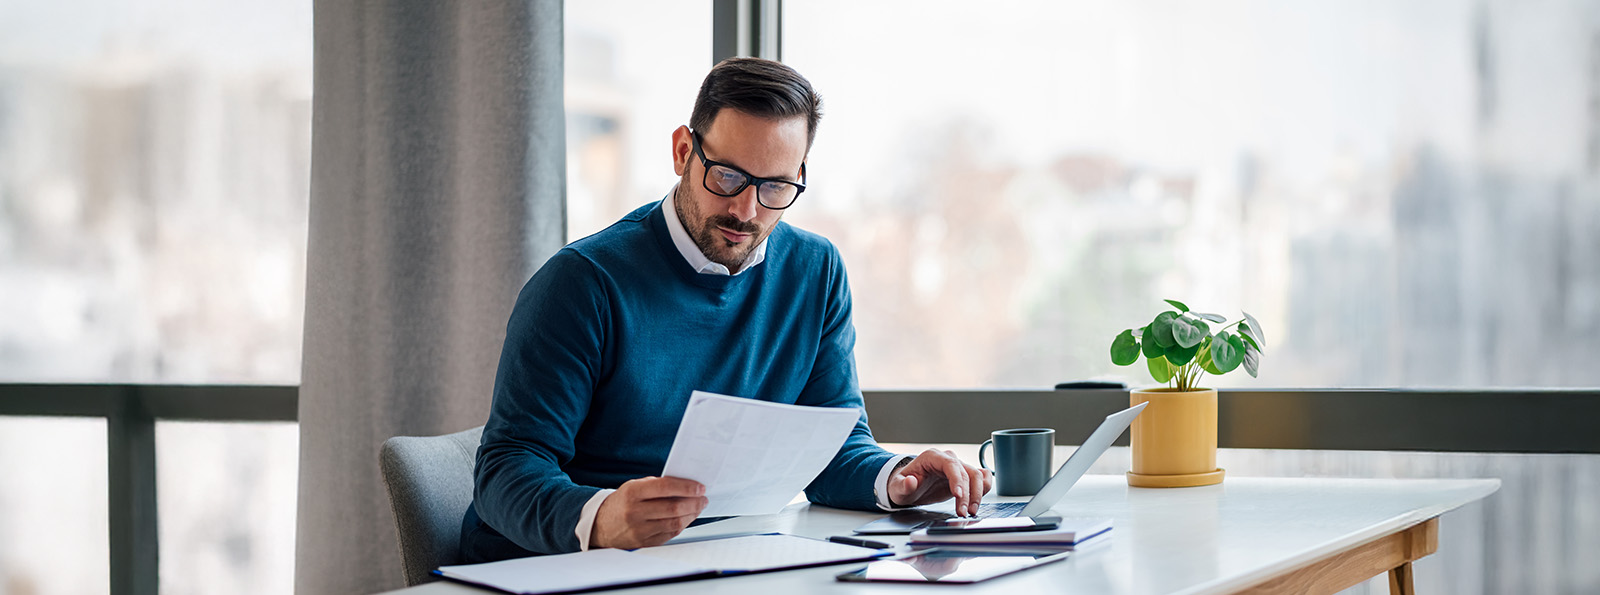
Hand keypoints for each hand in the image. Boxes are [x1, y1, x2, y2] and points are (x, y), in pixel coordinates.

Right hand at [589, 476, 706, 548]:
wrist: (601, 524)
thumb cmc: (622, 502)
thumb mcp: (634, 486)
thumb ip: (657, 485)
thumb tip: (686, 486)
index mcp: (632, 493)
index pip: (665, 488)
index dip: (686, 487)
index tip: (700, 487)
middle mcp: (634, 512)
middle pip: (673, 507)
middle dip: (694, 502)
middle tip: (703, 498)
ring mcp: (639, 530)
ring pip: (674, 523)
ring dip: (691, 514)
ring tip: (698, 507)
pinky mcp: (644, 543)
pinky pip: (670, 534)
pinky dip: (682, 525)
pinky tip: (686, 518)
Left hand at [886, 449, 992, 516]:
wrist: (908, 487)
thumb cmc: (903, 485)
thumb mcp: (897, 487)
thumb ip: (902, 485)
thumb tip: (910, 481)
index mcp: (932, 457)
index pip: (951, 465)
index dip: (957, 479)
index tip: (958, 495)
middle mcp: (948, 460)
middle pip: (967, 472)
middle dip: (968, 494)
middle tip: (963, 512)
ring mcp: (958, 468)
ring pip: (977, 476)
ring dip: (978, 494)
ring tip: (971, 511)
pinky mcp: (964, 477)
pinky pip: (981, 478)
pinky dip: (985, 488)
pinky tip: (979, 500)